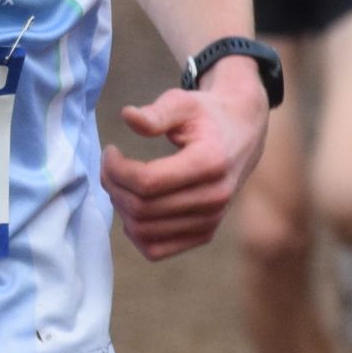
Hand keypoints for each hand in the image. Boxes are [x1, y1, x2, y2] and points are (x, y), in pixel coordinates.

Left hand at [100, 69, 268, 259]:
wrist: (242, 135)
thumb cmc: (206, 116)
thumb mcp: (183, 102)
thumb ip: (156, 113)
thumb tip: (128, 116)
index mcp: (210, 162)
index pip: (148, 182)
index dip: (116, 169)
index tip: (110, 152)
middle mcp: (214, 197)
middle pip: (142, 208)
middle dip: (114, 186)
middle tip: (110, 166)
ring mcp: (211, 220)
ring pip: (144, 232)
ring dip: (121, 208)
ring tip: (120, 183)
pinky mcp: (205, 233)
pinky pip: (157, 250)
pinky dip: (135, 233)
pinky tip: (133, 205)